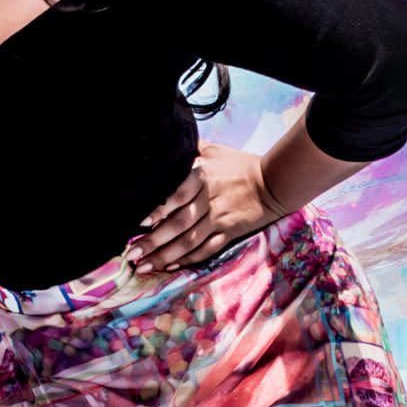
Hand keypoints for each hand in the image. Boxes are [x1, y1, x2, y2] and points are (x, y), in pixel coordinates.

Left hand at [131, 143, 287, 273]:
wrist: (274, 182)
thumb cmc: (240, 165)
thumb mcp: (215, 150)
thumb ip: (189, 148)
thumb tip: (166, 140)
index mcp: (204, 177)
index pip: (178, 194)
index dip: (159, 209)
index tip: (139, 221)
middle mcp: (210, 200)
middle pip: (179, 223)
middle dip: (154, 240)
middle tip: (131, 252)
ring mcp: (220, 219)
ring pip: (190, 241)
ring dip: (165, 255)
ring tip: (143, 265)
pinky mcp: (229, 233)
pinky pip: (206, 249)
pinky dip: (188, 259)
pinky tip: (169, 265)